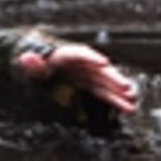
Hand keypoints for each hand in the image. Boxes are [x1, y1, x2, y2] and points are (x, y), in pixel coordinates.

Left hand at [19, 43, 137, 114]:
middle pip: (97, 70)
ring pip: (104, 83)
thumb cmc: (33, 66)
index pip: (79, 54)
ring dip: (118, 92)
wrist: (34, 69)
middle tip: (127, 87)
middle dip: (112, 78)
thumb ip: (31, 65)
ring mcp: (85, 75)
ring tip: (133, 100)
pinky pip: (102, 92)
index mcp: (64, 55)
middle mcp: (78, 64)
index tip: (104, 62)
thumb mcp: (29, 66)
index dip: (91, 57)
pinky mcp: (87, 85)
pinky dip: (114, 99)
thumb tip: (27, 58)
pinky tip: (127, 107)